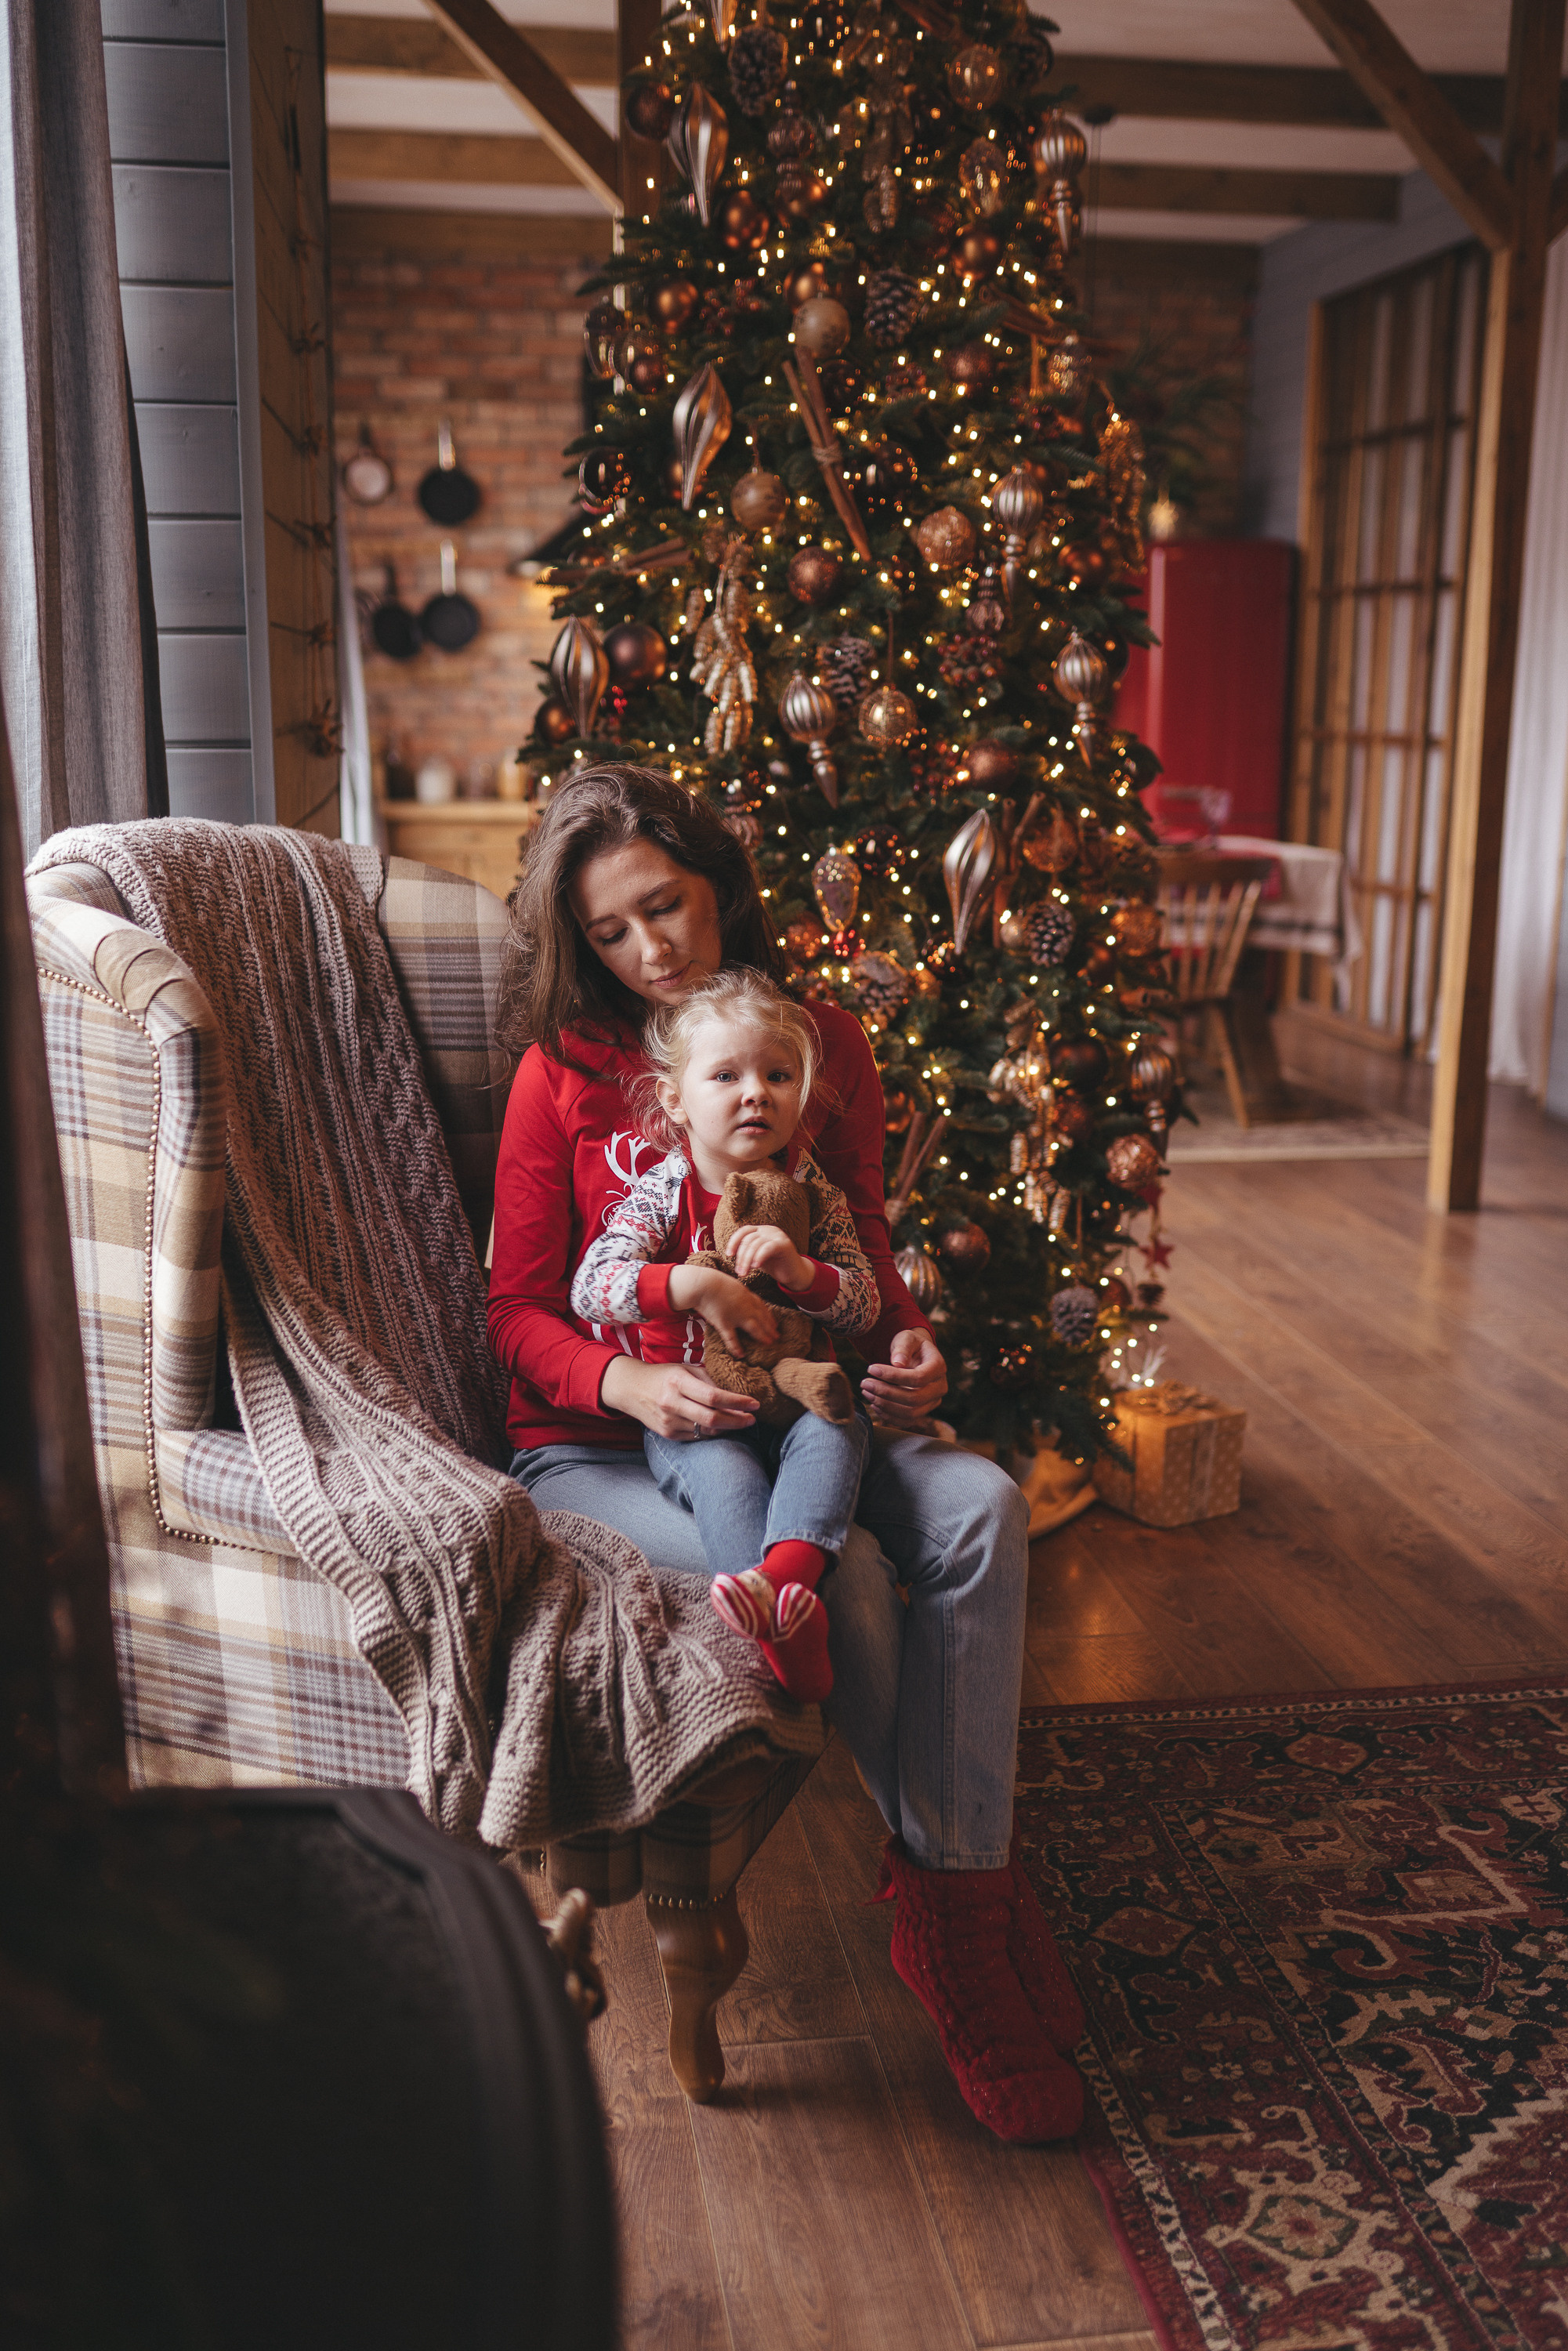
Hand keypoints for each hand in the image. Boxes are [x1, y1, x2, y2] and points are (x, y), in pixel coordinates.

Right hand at [600, 1355, 759, 1438]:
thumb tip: (735, 1394)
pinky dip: (712, 1432)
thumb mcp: (685, 1368)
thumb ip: (709, 1380)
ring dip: (727, 1428)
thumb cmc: (664, 1375)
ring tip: (740, 1422)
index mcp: (678, 1381)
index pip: (714, 1397)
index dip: (737, 1402)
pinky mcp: (667, 1434)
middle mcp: (672, 1403)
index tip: (754, 1404)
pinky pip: (697, 1436)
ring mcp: (669, 1421)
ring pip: (706, 1431)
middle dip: (737, 1421)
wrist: (631, 1389)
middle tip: (752, 1419)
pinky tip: (721, 1426)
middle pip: (712, 1419)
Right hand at [669, 1264, 777, 1357]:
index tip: (774, 1323)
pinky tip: (741, 1355)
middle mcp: (745, 1306)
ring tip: (768, 1343)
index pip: (762, 1307)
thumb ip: (736, 1291)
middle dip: (770, 1328)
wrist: (703, 1284)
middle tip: (777, 1337)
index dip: (769, 1316)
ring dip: (762, 1336)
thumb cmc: (712, 1281)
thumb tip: (738, 1293)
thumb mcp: (730, 1283)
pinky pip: (732, 1338)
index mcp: (746, 1295)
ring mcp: (736, 1316)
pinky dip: (736, 1347)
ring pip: (754, 1328)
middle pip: (762, 1319)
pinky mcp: (725, 1324)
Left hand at [728, 1223, 811, 1292]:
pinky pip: (768, 1247)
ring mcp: (778, 1236)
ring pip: (756, 1244)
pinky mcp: (785, 1244)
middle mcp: (770, 1230)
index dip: (734, 1241)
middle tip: (739, 1272)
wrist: (795, 1274)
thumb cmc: (775, 1266)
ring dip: (747, 1260)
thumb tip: (729, 1254)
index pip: (744, 1230)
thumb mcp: (757, 1256)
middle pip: (748, 1239)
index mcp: (762, 1230)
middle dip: (741, 1256)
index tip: (729, 1255)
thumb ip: (747, 1251)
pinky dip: (759, 1256)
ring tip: (744, 1273)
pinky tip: (756, 1266)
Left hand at [861, 1327, 947, 1429]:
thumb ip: (902, 1348)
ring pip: (910, 1413)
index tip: (871, 1368)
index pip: (918, 1378)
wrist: (916, 1355)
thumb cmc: (911, 1346)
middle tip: (865, 1383)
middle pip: (914, 1399)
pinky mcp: (923, 1411)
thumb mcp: (906, 1339)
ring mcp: (932, 1402)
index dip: (893, 1376)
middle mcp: (940, 1387)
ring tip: (867, 1392)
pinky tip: (874, 1403)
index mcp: (939, 1367)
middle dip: (886, 1393)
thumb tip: (898, 1363)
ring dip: (885, 1405)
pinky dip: (889, 1416)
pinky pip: (906, 1421)